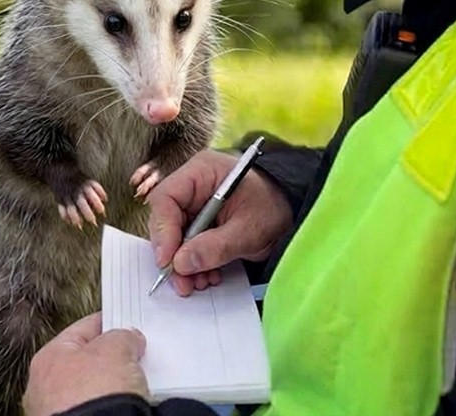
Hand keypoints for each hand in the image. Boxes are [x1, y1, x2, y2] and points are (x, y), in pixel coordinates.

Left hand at [23, 312, 147, 415]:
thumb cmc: (94, 394)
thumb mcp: (116, 348)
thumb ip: (122, 336)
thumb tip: (129, 341)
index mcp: (48, 358)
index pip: (82, 330)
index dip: (107, 324)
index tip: (123, 324)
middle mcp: (46, 387)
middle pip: (85, 362)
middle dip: (110, 359)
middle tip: (133, 355)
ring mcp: (58, 412)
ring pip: (90, 389)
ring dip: (110, 385)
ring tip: (133, 385)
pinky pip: (97, 409)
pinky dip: (110, 406)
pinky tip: (127, 405)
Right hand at [147, 149, 292, 296]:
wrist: (293, 209)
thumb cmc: (275, 206)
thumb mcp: (248, 229)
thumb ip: (215, 247)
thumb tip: (181, 264)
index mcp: (202, 171)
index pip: (166, 198)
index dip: (162, 231)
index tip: (168, 260)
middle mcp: (193, 185)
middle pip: (166, 220)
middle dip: (174, 254)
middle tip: (182, 282)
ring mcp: (196, 204)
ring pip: (175, 236)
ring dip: (184, 263)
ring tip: (200, 282)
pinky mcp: (201, 221)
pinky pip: (188, 243)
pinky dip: (195, 262)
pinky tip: (208, 275)